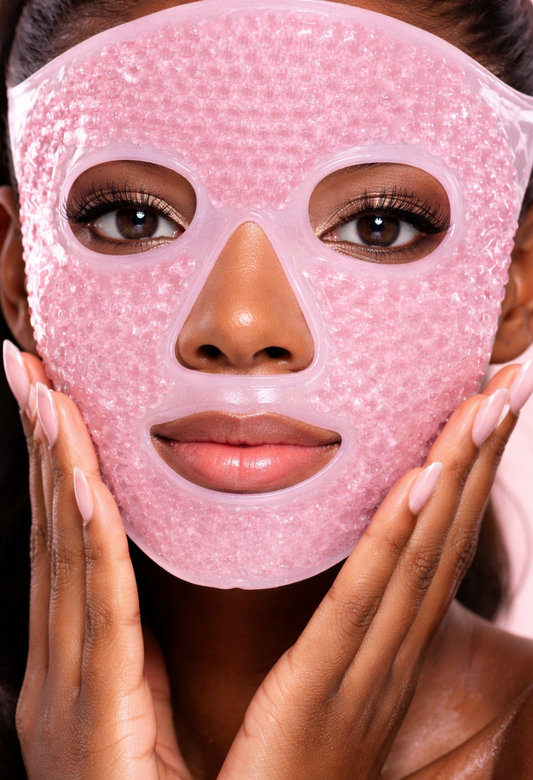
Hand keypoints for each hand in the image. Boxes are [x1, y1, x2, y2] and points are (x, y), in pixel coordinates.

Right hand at [6, 346, 191, 779]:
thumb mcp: (136, 715)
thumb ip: (131, 654)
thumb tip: (136, 598)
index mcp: (74, 665)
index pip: (68, 543)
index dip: (56, 467)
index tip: (55, 402)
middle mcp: (56, 667)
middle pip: (51, 535)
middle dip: (39, 448)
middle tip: (30, 370)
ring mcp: (65, 691)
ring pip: (63, 556)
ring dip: (52, 469)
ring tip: (44, 394)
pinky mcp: (94, 715)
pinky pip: (96, 608)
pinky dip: (83, 538)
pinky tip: (78, 481)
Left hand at [219, 365, 522, 779]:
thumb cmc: (281, 772)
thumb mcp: (316, 687)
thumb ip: (333, 630)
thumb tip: (339, 567)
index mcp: (386, 647)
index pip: (436, 544)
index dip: (465, 472)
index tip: (482, 405)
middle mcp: (391, 650)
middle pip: (445, 535)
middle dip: (479, 453)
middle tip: (507, 380)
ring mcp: (364, 669)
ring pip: (421, 554)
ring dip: (458, 472)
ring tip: (485, 402)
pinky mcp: (317, 687)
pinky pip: (364, 601)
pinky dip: (398, 540)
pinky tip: (423, 481)